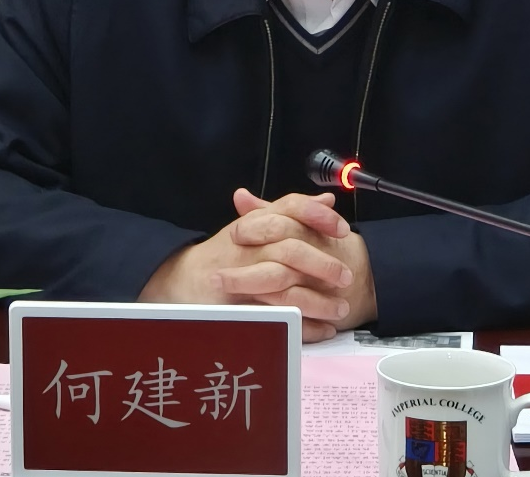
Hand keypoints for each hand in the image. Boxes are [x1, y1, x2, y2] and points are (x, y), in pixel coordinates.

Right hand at [138, 191, 354, 341]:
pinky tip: (323, 330)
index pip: (289, 208)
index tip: (343, 230)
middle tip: (347, 277)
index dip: (317, 216)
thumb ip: (290, 212)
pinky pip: (275, 317)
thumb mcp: (257, 225)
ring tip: (341, 310)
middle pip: (290, 249)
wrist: (183, 277)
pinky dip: (303, 326)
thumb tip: (328, 199)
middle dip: (322, 264)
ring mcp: (242, 276)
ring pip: (284, 286)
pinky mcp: (239, 306)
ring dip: (317, 300)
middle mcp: (249, 246)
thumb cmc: (227, 252)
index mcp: (256, 223)